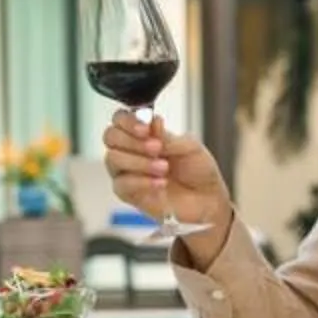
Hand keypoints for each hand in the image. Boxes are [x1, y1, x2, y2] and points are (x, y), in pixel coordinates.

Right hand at [100, 112, 231, 244]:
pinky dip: (141, 181)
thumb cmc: (198, 170)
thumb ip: (167, 135)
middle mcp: (131, 150)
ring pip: (113, 159)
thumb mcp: (189, 146)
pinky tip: (161, 183)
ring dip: (139, 162)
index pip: (120, 119)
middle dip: (133, 141)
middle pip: (110, 136)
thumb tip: (152, 121)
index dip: (128, 121)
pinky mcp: (128, 193)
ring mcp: (127, 171)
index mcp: (144, 133)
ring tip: (164, 168)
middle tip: (157, 148)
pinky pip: (121, 184)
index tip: (146, 129)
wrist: (207, 198)